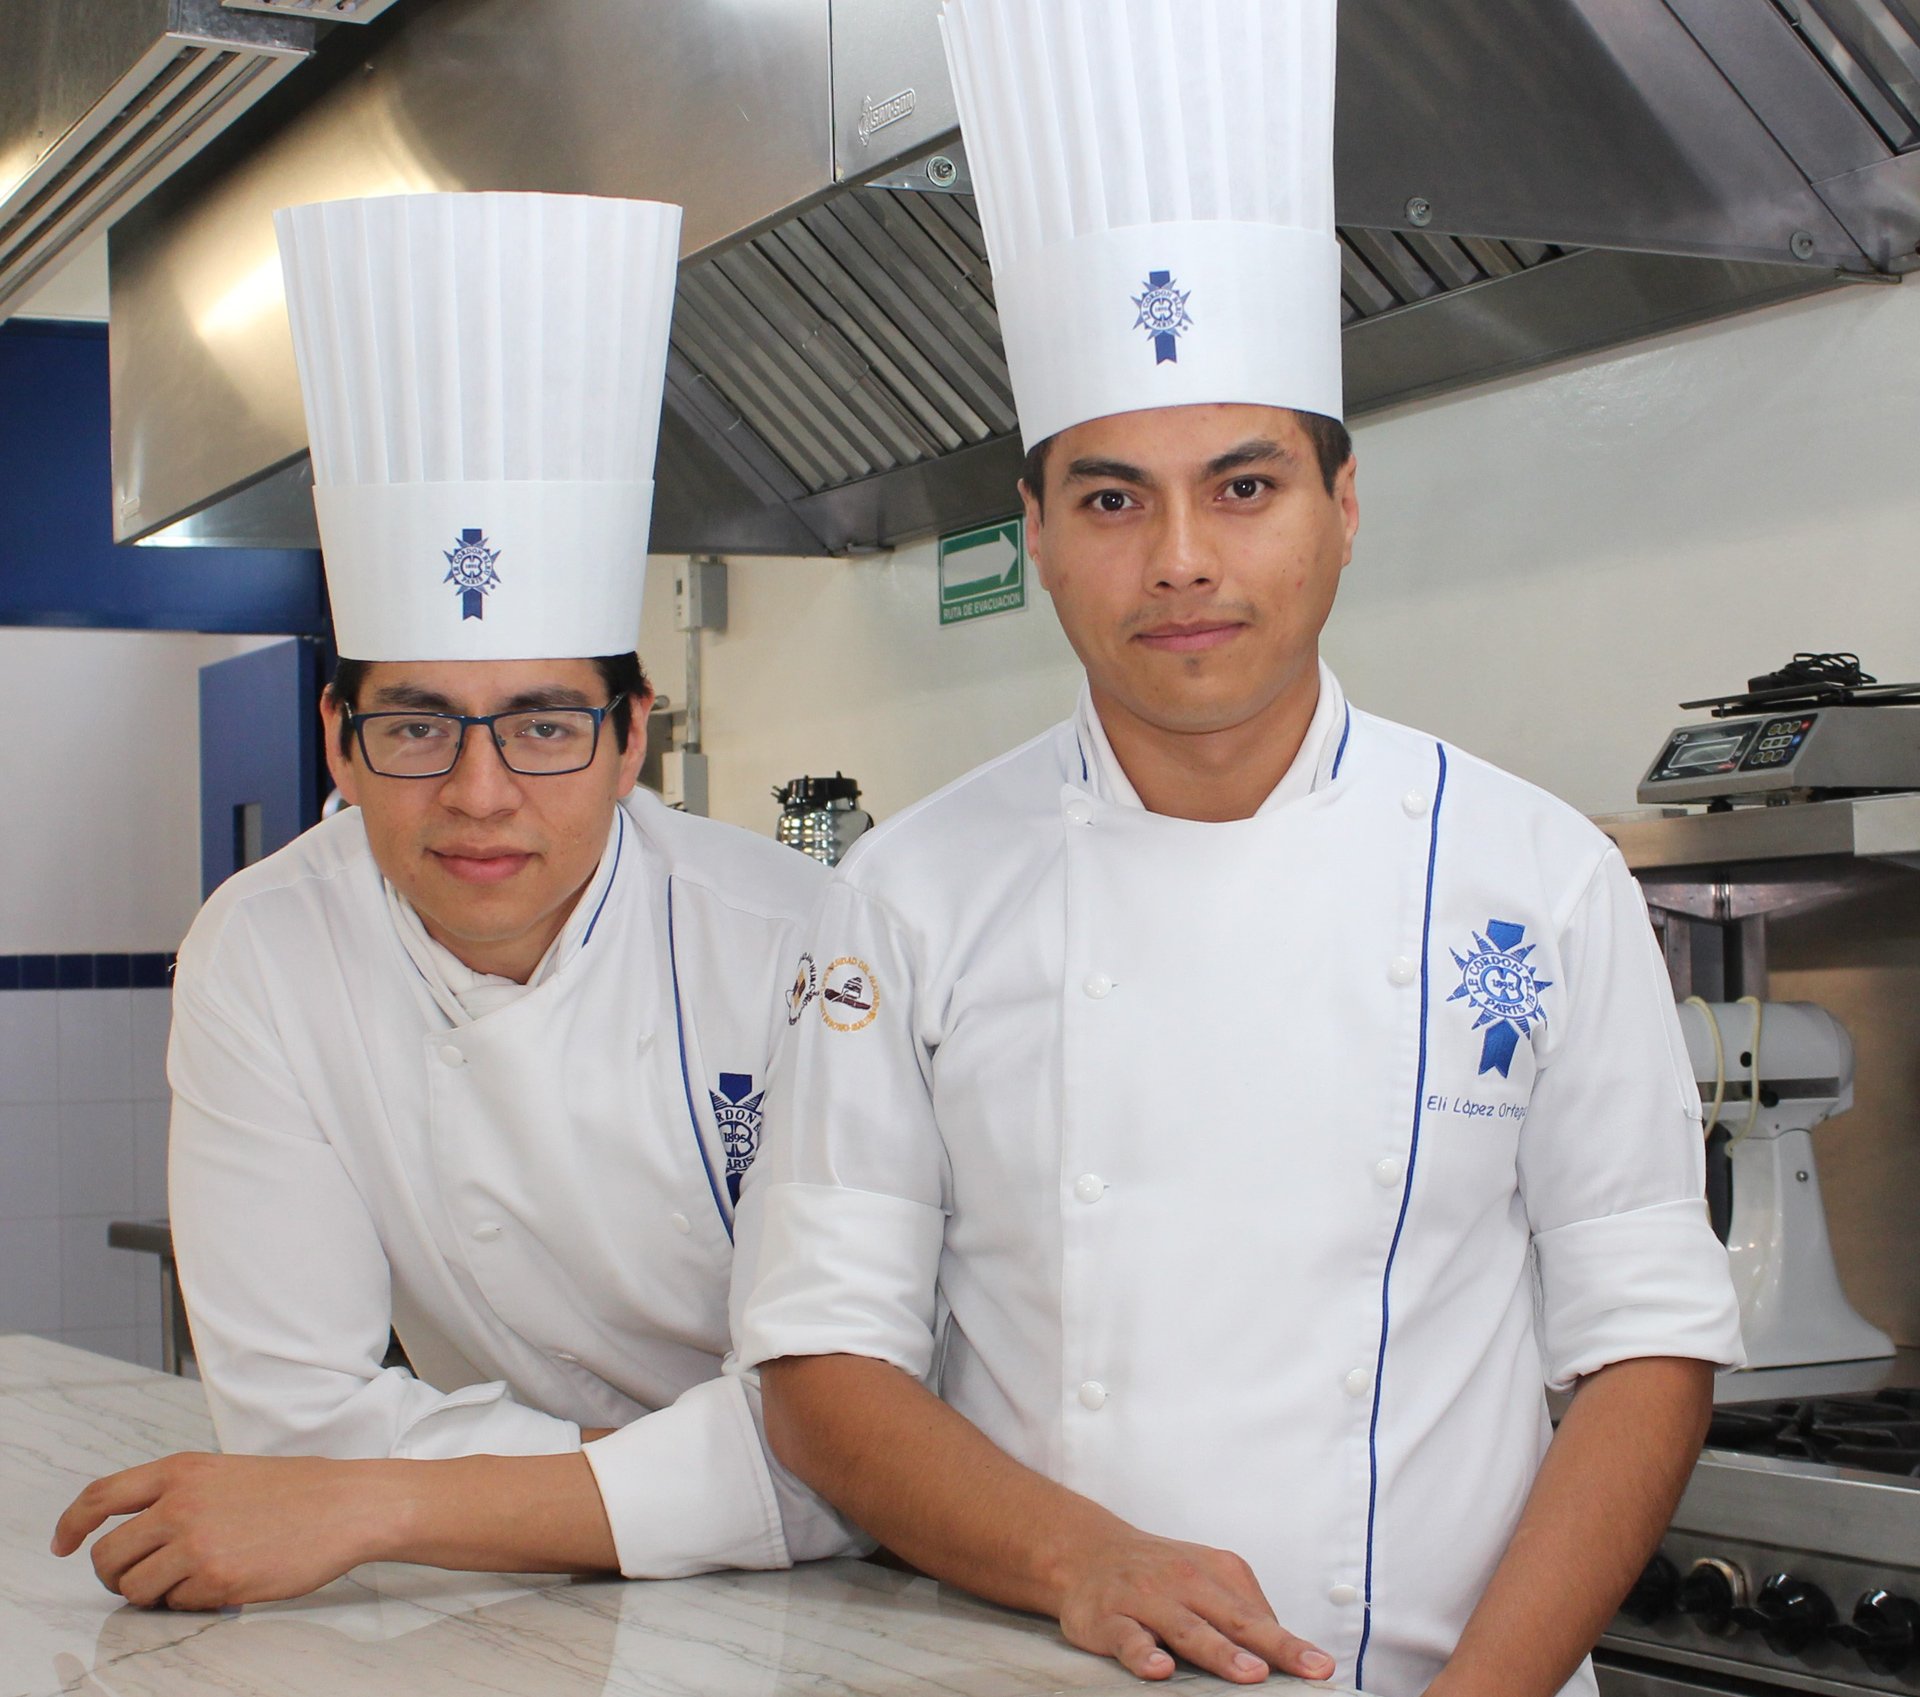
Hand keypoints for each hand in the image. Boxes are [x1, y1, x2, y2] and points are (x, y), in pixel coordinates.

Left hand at [51, 1452, 394, 1609]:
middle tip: (138, 1579)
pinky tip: (225, 1581)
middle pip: (107, 1557)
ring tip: (191, 1580)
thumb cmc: (296, 1490)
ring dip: (154, 1594)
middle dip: (115, 1576)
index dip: (70, 1524)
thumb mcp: (225, 1472)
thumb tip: (136, 1535)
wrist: (346, 1505)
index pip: (100, 1497)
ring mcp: (196, 1544)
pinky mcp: (217, 1579)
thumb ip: (177, 1494)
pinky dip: (193, 1601)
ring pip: (135, 1589)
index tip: (61, 1543)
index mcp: (181, 1471)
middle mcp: (180, 1505)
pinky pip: (177, 1605)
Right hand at [1052, 1526, 1335, 1684]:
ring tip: (1250, 1672)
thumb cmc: (1158, 1573)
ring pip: (1187, 1629)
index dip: (1291, 1644)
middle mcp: (1184, 1582)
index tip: (1321, 1667)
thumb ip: (1238, 1612)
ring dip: (1220, 1651)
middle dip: (1272, 1645)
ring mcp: (1147, 1599)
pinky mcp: (1110, 1618)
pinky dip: (1144, 1654)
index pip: (1258, 1615)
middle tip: (1307, 1667)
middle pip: (1235, 1620)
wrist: (1086, 1551)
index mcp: (1215, 1573)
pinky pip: (1129, 1638)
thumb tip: (1282, 1653)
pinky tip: (1159, 1669)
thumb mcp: (1203, 1578)